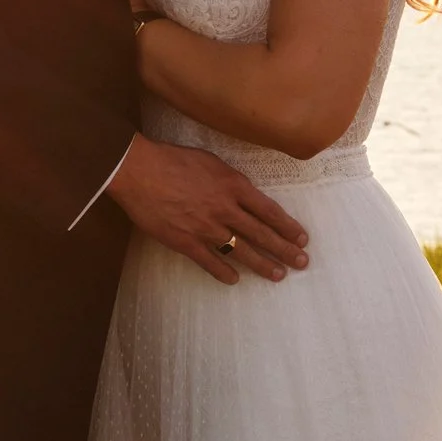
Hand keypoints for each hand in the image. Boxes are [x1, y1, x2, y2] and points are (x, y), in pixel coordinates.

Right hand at [106, 132, 309, 284]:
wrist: (139, 171)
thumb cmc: (173, 159)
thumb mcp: (211, 161)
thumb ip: (230, 179)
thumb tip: (244, 193)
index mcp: (234, 186)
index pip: (269, 211)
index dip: (288, 227)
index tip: (302, 238)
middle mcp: (225, 209)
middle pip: (262, 234)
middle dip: (285, 250)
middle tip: (302, 262)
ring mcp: (206, 228)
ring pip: (242, 251)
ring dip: (263, 265)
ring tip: (278, 275)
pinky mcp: (186, 242)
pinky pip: (210, 262)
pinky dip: (224, 273)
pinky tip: (235, 280)